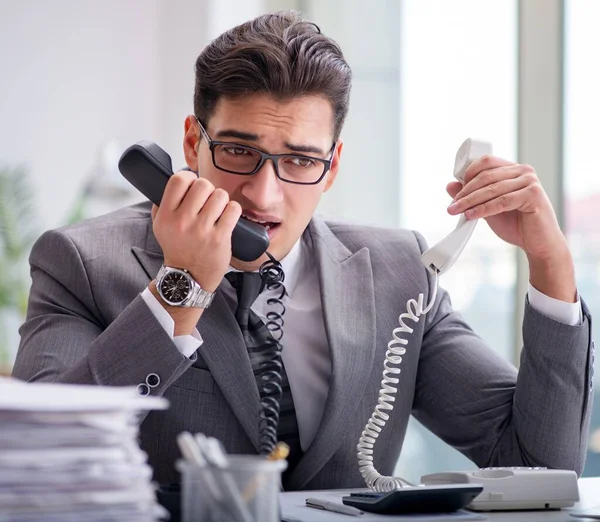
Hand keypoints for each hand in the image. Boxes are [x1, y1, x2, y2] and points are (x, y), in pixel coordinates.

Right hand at [152, 171, 240, 292]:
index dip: (190, 178)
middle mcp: (182, 221)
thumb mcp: (160, 226)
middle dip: (209, 190)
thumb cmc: (177, 248)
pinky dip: (233, 210)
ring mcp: (202, 230)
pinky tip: (227, 217)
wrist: (188, 276)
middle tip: (208, 201)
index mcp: (166, 215)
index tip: (194, 186)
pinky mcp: (220, 238)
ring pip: (220, 195)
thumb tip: (176, 181)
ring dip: (222, 201)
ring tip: (218, 211)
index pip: (179, 180)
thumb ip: (163, 203)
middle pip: (203, 184)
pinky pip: (233, 209)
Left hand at [445, 155, 576, 301]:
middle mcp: (524, 171)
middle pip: (486, 176)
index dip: (467, 174)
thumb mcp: (488, 208)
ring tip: (455, 211)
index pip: (486, 162)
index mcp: (514, 169)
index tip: (455, 191)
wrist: (539, 244)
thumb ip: (473, 196)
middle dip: (465, 192)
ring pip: (491, 189)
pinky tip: (470, 215)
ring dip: (470, 201)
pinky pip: (501, 201)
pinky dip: (483, 209)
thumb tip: (450, 185)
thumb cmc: (517, 225)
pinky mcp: (533, 195)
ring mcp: (530, 182)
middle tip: (452, 205)